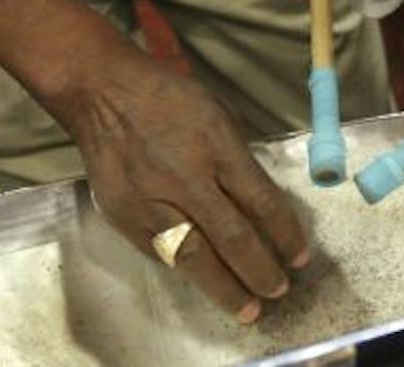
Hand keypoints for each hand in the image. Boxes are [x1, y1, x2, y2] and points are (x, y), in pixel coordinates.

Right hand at [67, 49, 308, 321]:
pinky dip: (188, 270)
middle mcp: (186, 178)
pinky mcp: (125, 216)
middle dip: (259, 270)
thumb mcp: (218, 113)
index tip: (299, 257)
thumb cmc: (169, 97)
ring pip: (194, 255)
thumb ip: (237, 159)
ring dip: (224, 287)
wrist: (104, 96)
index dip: (285, 234)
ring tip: (247, 308)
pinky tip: (207, 281)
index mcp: (216, 146)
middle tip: (278, 291)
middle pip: (231, 236)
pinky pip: (163, 252)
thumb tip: (260, 201)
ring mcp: (152, 201)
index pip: (260, 200)